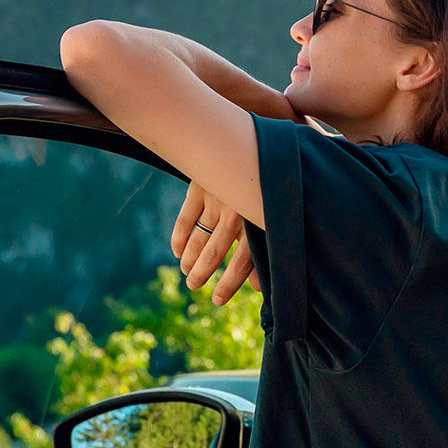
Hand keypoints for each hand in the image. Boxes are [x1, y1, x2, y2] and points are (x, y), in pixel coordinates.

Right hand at [170, 180, 261, 304]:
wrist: (247, 147)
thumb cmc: (264, 189)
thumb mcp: (269, 218)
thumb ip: (265, 251)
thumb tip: (258, 287)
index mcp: (258, 221)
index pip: (242, 262)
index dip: (228, 285)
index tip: (217, 300)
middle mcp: (236, 212)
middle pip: (215, 252)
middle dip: (202, 273)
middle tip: (194, 286)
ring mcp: (216, 199)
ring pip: (199, 238)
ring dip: (190, 259)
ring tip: (187, 271)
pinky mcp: (200, 187)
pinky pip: (185, 218)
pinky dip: (179, 237)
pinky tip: (178, 251)